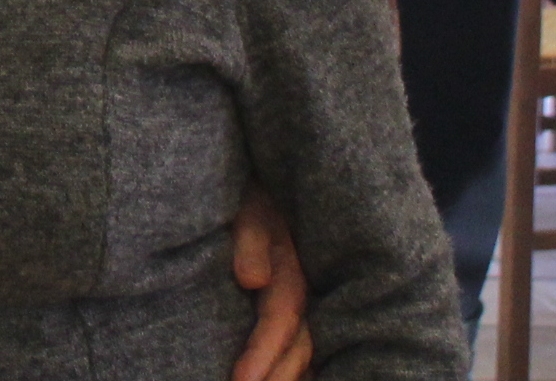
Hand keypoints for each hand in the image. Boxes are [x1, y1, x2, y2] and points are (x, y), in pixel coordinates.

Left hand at [229, 188, 312, 380]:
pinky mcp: (293, 310)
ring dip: (283, 377)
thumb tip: (252, 279)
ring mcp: (303, 307)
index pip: (280, 322)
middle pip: (298, 350)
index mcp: (292, 274)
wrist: (269, 192)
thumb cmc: (254, 202)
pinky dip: (286, 366)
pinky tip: (272, 378)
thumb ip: (251, 241)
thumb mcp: (251, 211)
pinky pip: (296, 347)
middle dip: (274, 378)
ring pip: (302, 354)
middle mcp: (304, 297)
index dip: (262, 354)